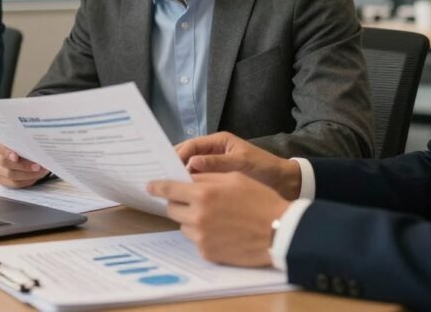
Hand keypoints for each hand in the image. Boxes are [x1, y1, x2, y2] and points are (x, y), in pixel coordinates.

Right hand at [0, 138, 49, 187]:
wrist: (16, 145)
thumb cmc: (20, 139)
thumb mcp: (20, 135)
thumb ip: (24, 138)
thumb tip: (37, 142)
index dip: (7, 153)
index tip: (16, 157)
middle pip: (4, 163)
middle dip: (24, 165)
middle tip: (38, 166)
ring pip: (9, 175)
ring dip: (28, 174)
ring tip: (41, 171)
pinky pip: (12, 183)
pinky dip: (25, 181)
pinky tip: (35, 177)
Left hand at [148, 173, 289, 266]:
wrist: (280, 232)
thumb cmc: (260, 200)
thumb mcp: (234, 178)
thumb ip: (207, 177)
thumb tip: (186, 178)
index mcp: (203, 194)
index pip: (169, 189)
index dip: (157, 187)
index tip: (150, 186)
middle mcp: (197, 217)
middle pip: (172, 209)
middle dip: (179, 203)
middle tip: (192, 201)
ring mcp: (201, 237)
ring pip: (183, 226)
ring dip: (191, 220)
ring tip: (214, 217)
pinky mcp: (207, 253)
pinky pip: (196, 240)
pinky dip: (203, 235)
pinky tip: (222, 231)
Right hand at [176, 132, 301, 199]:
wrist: (284, 183)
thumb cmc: (265, 168)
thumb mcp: (243, 163)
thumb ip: (218, 163)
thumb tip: (192, 163)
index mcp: (219, 142)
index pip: (191, 145)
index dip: (177, 154)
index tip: (165, 166)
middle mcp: (213, 153)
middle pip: (187, 157)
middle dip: (174, 166)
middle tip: (160, 178)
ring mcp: (215, 167)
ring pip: (191, 171)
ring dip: (181, 179)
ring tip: (168, 190)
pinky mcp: (217, 181)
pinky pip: (199, 183)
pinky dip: (191, 189)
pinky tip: (184, 199)